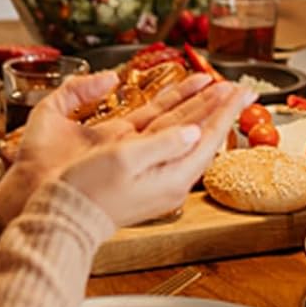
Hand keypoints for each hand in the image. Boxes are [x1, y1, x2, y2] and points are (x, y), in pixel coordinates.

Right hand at [59, 80, 251, 227]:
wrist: (63, 219)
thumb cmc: (87, 190)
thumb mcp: (124, 160)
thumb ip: (164, 144)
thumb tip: (194, 132)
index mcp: (172, 176)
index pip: (210, 136)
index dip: (226, 110)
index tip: (243, 90)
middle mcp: (172, 181)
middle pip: (204, 136)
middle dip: (221, 108)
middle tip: (240, 88)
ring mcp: (161, 181)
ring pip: (189, 138)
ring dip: (204, 113)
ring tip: (219, 92)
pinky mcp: (148, 180)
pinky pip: (173, 145)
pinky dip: (182, 124)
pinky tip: (186, 115)